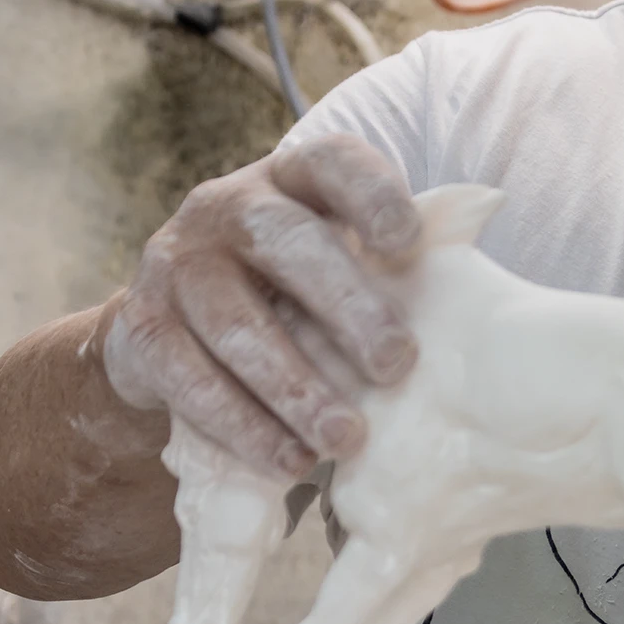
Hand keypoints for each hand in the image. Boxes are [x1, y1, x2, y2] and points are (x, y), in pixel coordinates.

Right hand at [101, 134, 421, 478]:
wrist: (177, 328)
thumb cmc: (292, 297)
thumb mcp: (338, 264)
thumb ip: (393, 268)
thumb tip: (481, 293)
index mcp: (289, 180)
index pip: (332, 165)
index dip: (370, 196)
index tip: (406, 243)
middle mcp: (226, 208)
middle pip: (287, 243)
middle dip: (346, 307)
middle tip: (396, 366)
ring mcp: (176, 265)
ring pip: (236, 324)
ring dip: (295, 387)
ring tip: (345, 438)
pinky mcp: (142, 329)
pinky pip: (190, 380)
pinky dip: (245, 426)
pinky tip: (291, 459)